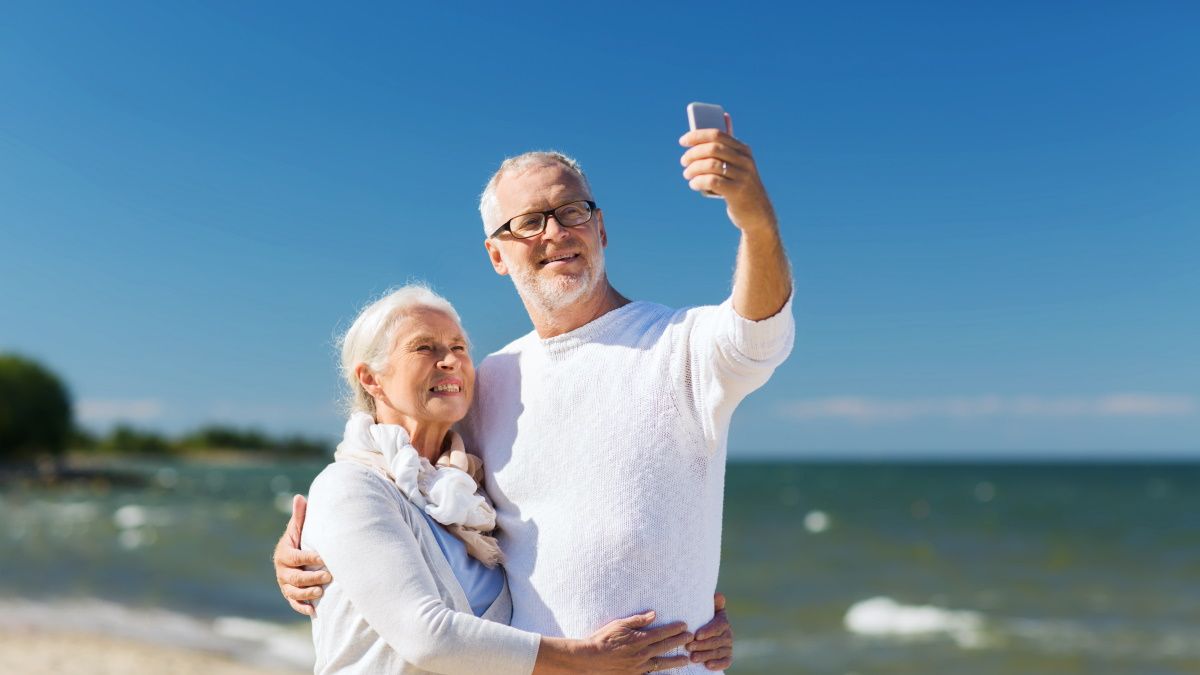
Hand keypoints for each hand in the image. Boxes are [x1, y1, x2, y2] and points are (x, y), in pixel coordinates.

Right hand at [272, 494, 331, 615]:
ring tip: (320, 593)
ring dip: (306, 593)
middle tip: (328, 577)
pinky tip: (313, 611)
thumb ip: (300, 516)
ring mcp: (284, 583)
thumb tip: (299, 497)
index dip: (309, 558)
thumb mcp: (299, 528)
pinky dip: (301, 607)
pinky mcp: (289, 594)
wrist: (295, 556)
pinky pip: (293, 603)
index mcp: (284, 553)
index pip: (296, 557)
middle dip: (311, 577)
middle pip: (295, 577)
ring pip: (293, 592)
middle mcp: (282, 570)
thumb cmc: (301, 539)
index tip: (324, 559)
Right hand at [585, 610, 693, 673]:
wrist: (590, 659)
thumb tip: (654, 614)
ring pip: (662, 664)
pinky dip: (659, 674)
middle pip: (665, 647)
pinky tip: (667, 674)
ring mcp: (639, 667)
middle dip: (679, 642)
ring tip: (686, 660)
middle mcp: (642, 654)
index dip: (675, 629)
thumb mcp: (619, 624)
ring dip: (675, 661)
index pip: (662, 633)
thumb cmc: (603, 639)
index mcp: (639, 640)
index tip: (685, 625)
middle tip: (691, 638)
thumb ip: (637, 620)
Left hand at [679, 115, 777, 234]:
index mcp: (743, 150)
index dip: (697, 135)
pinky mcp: (737, 191)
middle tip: (683, 161)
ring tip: (687, 175)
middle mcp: (745, 160)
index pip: (717, 134)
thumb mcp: (737, 164)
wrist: (757, 213)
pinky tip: (694, 184)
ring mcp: (742, 176)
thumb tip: (723, 116)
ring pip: (711, 165)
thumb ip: (728, 146)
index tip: (683, 141)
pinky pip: (712, 181)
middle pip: (713, 148)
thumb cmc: (740, 185)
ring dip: (693, 169)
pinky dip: (698, 182)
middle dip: (693, 154)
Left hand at [686, 592, 733, 669]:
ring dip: (705, 655)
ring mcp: (728, 647)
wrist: (705, 635)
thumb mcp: (705, 610)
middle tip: (689, 647)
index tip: (696, 635)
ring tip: (693, 658)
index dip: (708, 631)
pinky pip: (725, 662)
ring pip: (718, 652)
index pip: (718, 626)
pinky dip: (717, 664)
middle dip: (702, 645)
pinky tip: (708, 665)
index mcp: (723, 621)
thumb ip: (712, 604)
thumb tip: (718, 596)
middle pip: (716, 641)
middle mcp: (728, 634)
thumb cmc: (701, 619)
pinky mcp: (728, 657)